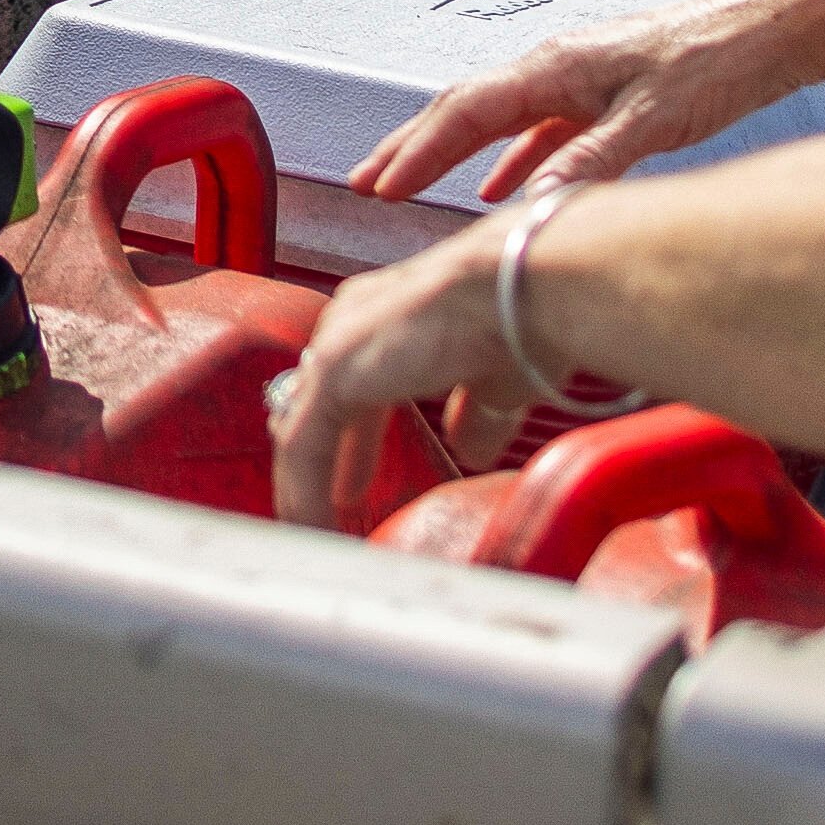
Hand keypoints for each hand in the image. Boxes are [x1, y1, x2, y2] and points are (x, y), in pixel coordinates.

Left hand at [271, 223, 520, 524]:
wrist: (518, 293)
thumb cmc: (519, 321)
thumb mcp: (495, 382)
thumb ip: (476, 415)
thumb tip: (470, 448)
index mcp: (390, 318)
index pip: (356, 386)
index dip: (355, 439)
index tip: (354, 480)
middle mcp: (353, 325)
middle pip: (319, 404)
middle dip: (324, 459)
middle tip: (327, 503)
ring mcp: (338, 347)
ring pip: (304, 429)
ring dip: (309, 483)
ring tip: (314, 530)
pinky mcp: (332, 372)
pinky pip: (304, 446)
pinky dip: (306, 491)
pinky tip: (315, 528)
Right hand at [351, 0, 799, 205]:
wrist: (763, 33)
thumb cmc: (714, 62)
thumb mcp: (653, 120)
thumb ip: (591, 161)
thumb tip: (536, 205)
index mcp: (555, 68)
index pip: (466, 112)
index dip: (419, 152)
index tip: (382, 186)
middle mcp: (553, 68)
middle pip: (462, 109)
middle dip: (410, 147)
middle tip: (366, 182)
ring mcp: (574, 80)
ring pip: (493, 119)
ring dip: (448, 150)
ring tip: (410, 182)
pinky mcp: (600, 95)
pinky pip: (535, 129)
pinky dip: (507, 159)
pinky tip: (502, 187)